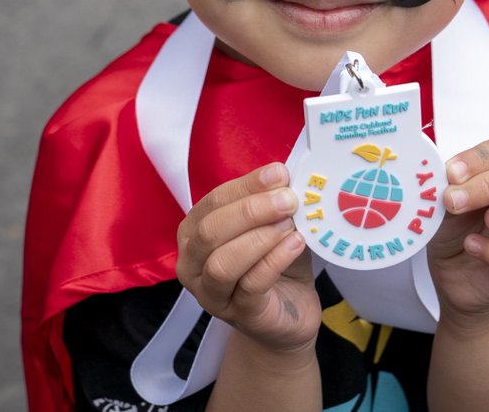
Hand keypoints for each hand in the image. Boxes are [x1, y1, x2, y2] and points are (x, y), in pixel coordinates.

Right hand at [175, 163, 320, 352]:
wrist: (290, 313)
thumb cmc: (275, 262)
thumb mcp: (271, 225)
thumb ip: (270, 202)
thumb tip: (281, 175)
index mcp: (194, 232)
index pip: (214, 202)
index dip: (247, 186)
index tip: (279, 175)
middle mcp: (193, 264)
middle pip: (210, 232)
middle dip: (251, 211)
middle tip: (287, 200)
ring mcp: (211, 294)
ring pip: (223, 263)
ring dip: (259, 238)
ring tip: (289, 225)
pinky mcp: (239, 314)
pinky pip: (250, 285)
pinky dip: (274, 260)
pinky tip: (295, 244)